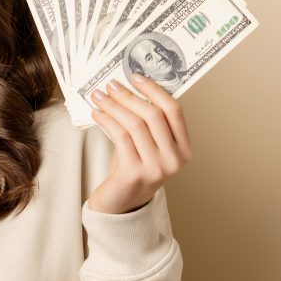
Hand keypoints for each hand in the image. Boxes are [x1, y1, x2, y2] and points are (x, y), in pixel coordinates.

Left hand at [87, 74, 190, 213]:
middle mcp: (175, 159)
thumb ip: (146, 122)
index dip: (155, 91)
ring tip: (99, 96)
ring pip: (135, 125)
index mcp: (184, 149)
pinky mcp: (135, 174)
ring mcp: (156, 168)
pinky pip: (120, 138)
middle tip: (110, 84)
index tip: (135, 76)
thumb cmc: (132, 169)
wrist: (121, 203)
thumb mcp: (145, 144)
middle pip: (154, 116)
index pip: (174, 111)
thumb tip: (129, 87)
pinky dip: (107, 121)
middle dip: (129, 96)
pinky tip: (97, 114)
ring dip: (114, 106)